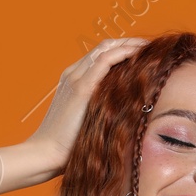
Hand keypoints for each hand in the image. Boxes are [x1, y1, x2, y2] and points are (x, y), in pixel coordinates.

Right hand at [25, 38, 147, 174]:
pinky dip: (122, 53)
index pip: (100, 55)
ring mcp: (75, 79)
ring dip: (129, 44)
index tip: (142, 53)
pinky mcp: (81, 88)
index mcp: (73, 80)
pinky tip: (137, 54)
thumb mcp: (87, 122)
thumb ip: (100, 110)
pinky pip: (104, 61)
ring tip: (148, 47)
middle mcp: (73, 74)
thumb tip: (125, 113)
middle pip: (104, 46)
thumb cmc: (67, 145)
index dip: (122, 49)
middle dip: (128, 42)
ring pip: (105, 49)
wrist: (46, 153)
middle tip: (149, 46)